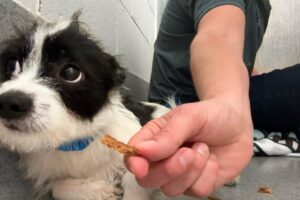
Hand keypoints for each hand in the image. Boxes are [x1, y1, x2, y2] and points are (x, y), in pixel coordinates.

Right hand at [125, 99, 252, 196]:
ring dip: (192, 170)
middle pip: (149, 180)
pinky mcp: (198, 185)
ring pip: (172, 189)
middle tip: (188, 152)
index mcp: (153, 140)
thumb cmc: (209, 115)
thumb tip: (141, 150)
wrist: (238, 123)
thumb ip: (167, 134)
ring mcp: (180, 175)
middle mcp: (162, 160)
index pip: (133, 156)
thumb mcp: (189, 116)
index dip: (134, 164)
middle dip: (169, 169)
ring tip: (203, 149)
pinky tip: (212, 160)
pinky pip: (196, 191)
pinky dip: (208, 175)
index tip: (140, 167)